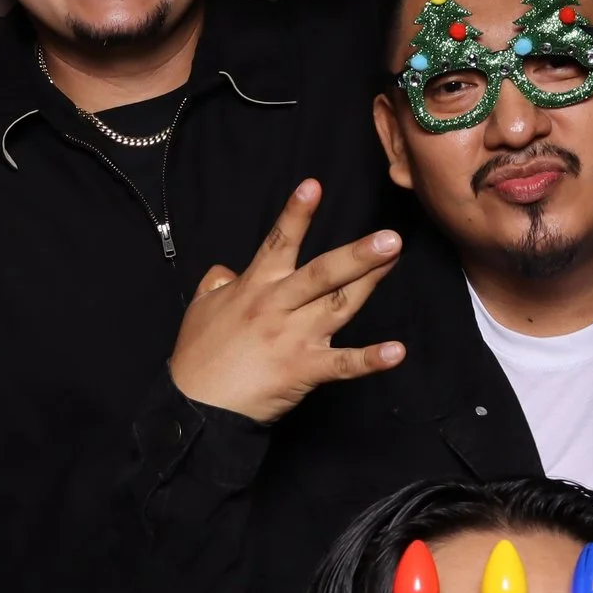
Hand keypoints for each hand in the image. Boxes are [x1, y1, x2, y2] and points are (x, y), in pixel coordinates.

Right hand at [168, 179, 403, 423]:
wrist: (196, 407)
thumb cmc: (197, 358)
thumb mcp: (200, 309)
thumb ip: (217, 283)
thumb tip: (229, 270)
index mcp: (254, 288)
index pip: (277, 243)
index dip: (296, 214)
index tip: (313, 185)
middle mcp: (277, 307)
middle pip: (322, 273)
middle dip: (356, 253)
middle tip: (388, 236)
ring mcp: (293, 338)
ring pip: (338, 305)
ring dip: (369, 282)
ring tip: (395, 259)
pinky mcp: (303, 370)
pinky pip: (343, 365)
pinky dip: (371, 359)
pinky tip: (396, 352)